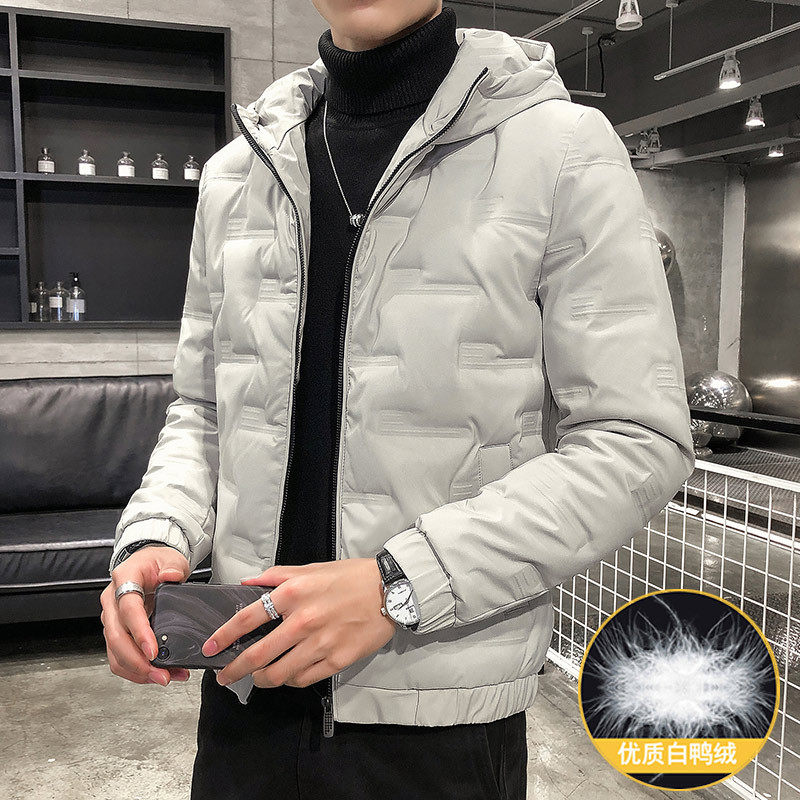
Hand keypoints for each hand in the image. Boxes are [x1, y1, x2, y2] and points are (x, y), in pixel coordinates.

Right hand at [100, 545, 191, 685]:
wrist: (148, 564)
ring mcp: (112, 618)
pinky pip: (119, 657)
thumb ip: (173, 567)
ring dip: (137, 671)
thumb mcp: (171, 559)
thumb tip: (171, 577)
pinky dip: (136, 670)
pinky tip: (155, 674)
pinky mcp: (116, 632)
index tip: (153, 650)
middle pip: (117, 638)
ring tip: (164, 678)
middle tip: (162, 675)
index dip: (139, 632)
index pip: (128, 609)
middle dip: (138, 661)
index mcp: (124, 579)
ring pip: (115, 653)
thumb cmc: (157, 562)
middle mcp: (112, 601)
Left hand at [204, 558, 395, 688]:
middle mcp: (302, 621)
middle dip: (235, 669)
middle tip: (224, 676)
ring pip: (278, 674)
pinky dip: (290, 680)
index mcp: (293, 593)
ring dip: (262, 679)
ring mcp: (320, 644)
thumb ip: (277, 577)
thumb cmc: (350, 577)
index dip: (224, 636)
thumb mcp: (312, 569)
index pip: (247, 618)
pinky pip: (303, 679)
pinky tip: (288, 674)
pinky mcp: (336, 660)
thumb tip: (247, 584)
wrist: (389, 591)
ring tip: (258, 677)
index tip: (211, 647)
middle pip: (258, 655)